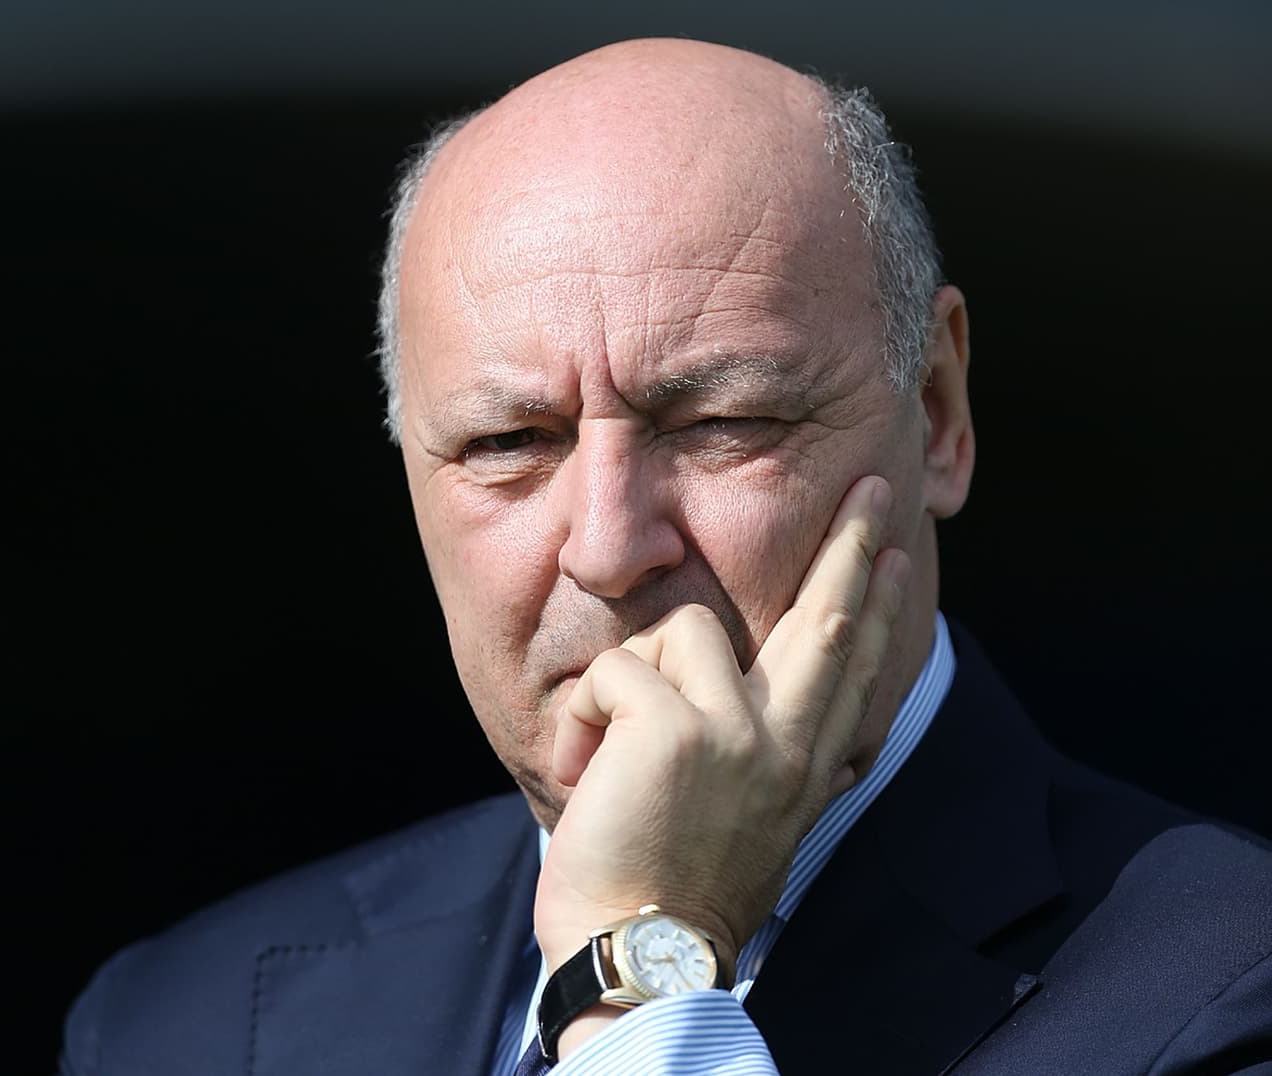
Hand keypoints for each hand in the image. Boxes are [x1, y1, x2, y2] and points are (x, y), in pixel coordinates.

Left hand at [536, 475, 908, 1053]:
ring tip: (614, 751)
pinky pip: (616, 670)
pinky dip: (585, 716)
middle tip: (871, 490)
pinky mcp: (674, 729)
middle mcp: (786, 742)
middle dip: (851, 544)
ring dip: (633, 678)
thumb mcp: (754, 823)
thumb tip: (767, 703)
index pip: (853, 668)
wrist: (638, 956)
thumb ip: (768, 757)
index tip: (893, 556)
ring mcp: (736, 731)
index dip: (878, 607)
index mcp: (805, 767)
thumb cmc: (676, 891)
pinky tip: (587, 770)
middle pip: (828, 617)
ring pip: (683, 630)